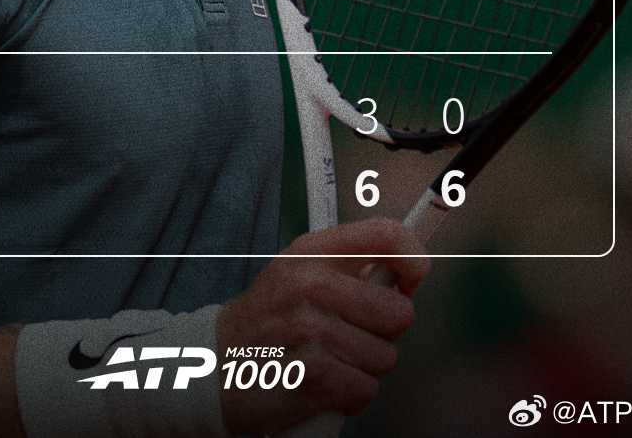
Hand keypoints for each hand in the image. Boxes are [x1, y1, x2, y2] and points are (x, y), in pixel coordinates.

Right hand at [216, 218, 428, 436]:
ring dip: (365, 366)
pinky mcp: (314, 377)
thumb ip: (348, 265)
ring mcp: (313, 331)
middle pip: (400, 312)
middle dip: (385, 330)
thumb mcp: (297, 270)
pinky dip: (351, 395)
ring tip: (331, 358)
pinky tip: (324, 382)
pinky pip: (366, 390)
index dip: (413, 256)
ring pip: (386, 357)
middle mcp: (313, 285)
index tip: (413, 276)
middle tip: (355, 331)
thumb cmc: (269, 317)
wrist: (217, 365)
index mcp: (312, 252)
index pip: (385, 236)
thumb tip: (407, 273)